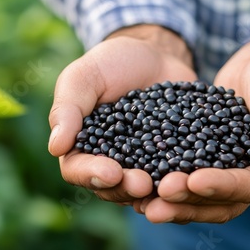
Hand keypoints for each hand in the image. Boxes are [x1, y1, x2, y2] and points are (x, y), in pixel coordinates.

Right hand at [48, 25, 195, 203]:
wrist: (154, 55)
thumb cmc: (110, 63)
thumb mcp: (83, 77)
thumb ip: (68, 109)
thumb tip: (55, 147)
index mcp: (81, 147)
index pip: (78, 170)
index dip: (92, 175)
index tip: (111, 172)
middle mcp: (111, 163)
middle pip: (112, 188)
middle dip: (127, 189)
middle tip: (144, 184)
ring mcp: (143, 165)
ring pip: (144, 190)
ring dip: (156, 194)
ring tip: (170, 186)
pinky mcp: (172, 160)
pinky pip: (175, 176)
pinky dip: (183, 181)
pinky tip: (193, 179)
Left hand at [137, 39, 249, 223]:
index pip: (246, 188)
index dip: (220, 187)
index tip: (193, 181)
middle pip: (218, 202)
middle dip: (188, 201)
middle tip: (158, 198)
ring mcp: (226, 171)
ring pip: (198, 196)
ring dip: (173, 200)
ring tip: (142, 202)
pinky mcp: (204, 158)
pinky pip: (184, 173)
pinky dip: (164, 178)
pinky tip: (140, 179)